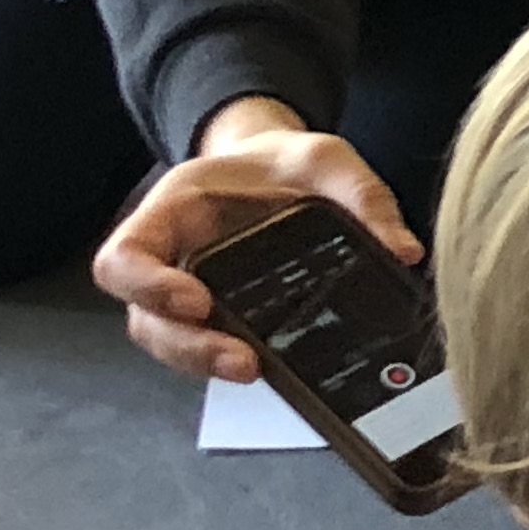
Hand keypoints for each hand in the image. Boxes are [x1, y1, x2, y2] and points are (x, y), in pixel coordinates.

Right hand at [92, 94, 416, 381]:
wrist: (281, 169)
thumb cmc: (286, 162)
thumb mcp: (328, 159)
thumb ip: (363, 195)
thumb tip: (404, 251)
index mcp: (175, 209)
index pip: (124, 256)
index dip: (146, 287)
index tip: (197, 302)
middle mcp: (170, 255)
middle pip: (143, 317)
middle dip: (186, 346)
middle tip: (242, 360)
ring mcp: (186, 291)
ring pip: (168, 342)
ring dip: (204, 363)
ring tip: (257, 370)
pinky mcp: (215, 315)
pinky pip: (205, 345)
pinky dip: (227, 360)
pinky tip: (271, 368)